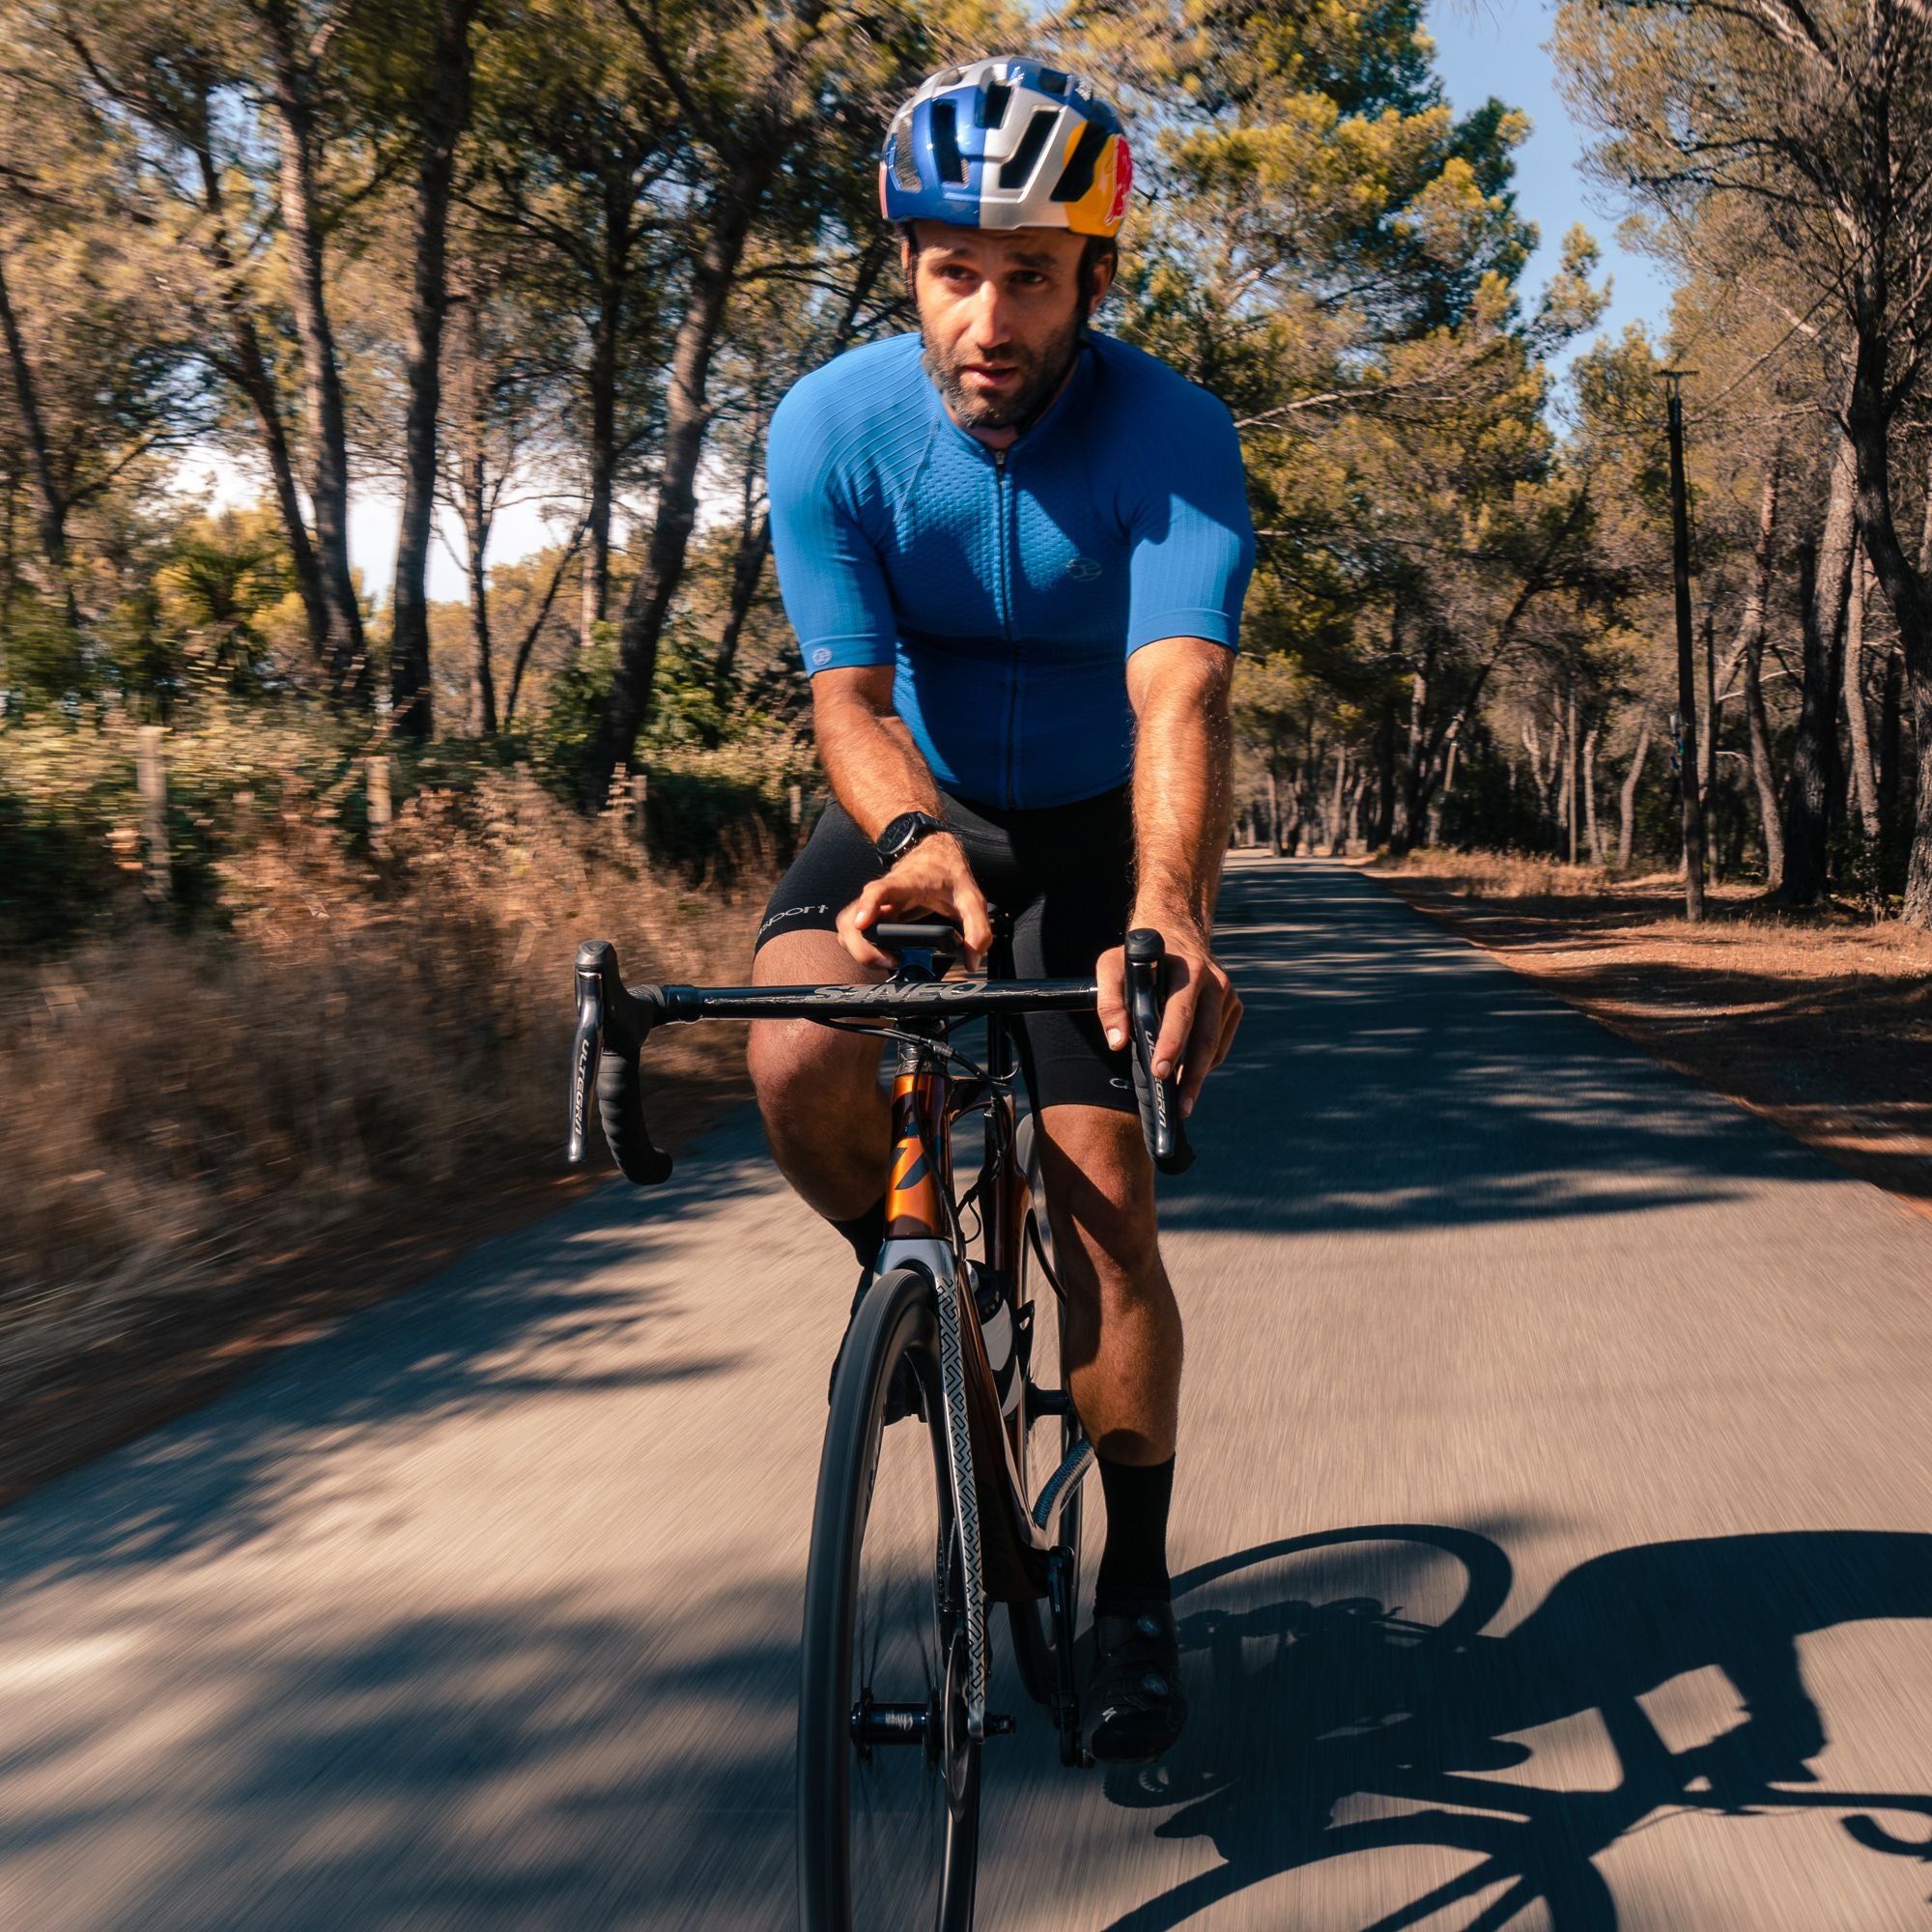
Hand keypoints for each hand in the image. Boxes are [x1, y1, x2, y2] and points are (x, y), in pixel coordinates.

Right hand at [837, 832, 992, 968]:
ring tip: (889, 961)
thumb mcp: (972, 899)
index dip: (867, 906)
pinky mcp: (871, 913)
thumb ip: (978, 930)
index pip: (878, 890)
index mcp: (906, 884)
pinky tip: (883, 955)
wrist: (933, 852)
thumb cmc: (948, 873)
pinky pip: (852, 932)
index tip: (862, 923)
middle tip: (892, 961)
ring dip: (859, 950)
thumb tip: (971, 961)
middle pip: (852, 919)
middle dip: (863, 948)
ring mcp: (873, 904)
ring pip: (847, 928)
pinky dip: (860, 948)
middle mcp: (882, 894)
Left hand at [1095, 920, 1241, 1118]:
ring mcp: (1228, 995)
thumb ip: (1108, 1002)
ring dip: (1199, 1075)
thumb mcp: (1112, 966)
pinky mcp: (1233, 1006)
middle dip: (1191, 1076)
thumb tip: (1117, 1041)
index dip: (1172, 1045)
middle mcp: (1215, 982)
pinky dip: (1205, 1063)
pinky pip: (1220, 1043)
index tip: (1161, 1073)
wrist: (1176, 931)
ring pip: (1215, 1046)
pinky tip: (1189, 1077)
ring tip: (1183, 1102)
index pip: (1181, 1014)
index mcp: (1188, 970)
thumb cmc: (1138, 956)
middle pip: (1205, 1039)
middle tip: (1179, 1107)